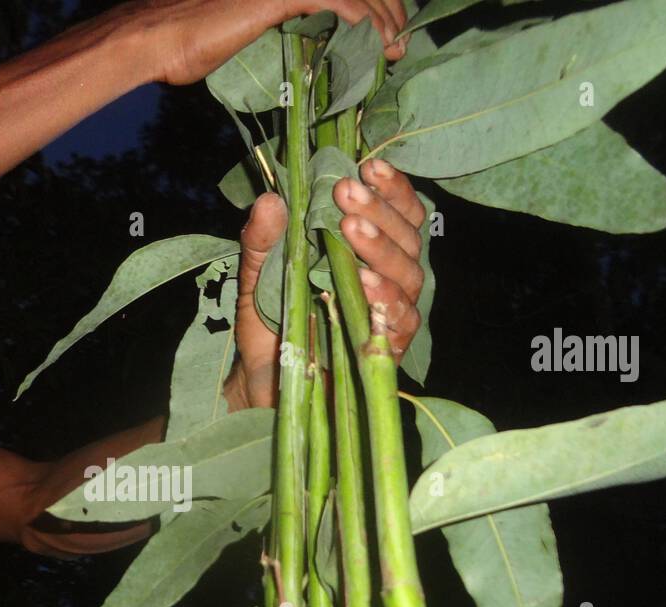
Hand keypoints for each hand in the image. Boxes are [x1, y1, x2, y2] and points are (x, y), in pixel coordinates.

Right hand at [137, 0, 408, 87]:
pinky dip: (366, 25)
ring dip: (385, 20)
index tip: (390, 35)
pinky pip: (344, 4)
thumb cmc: (193, 41)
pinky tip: (378, 47)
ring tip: (394, 50)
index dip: (376, 4)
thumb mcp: (251, 31)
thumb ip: (287, 29)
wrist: (163, 38)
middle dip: (388, 10)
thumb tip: (317, 48)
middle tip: (400, 45)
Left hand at [225, 158, 427, 411]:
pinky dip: (385, 301)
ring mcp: (389, 315)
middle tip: (346, 192)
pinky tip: (365, 284)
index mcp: (365, 252)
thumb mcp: (256, 275)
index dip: (390, 188)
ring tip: (351, 230)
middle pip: (408, 239)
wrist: (260, 380)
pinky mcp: (386, 350)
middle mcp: (386, 279)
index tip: (368, 166)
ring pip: (409, 276)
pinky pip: (400, 323)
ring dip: (382, 249)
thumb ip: (262, 239)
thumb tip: (269, 199)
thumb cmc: (267, 323)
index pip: (397, 213)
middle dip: (379, 211)